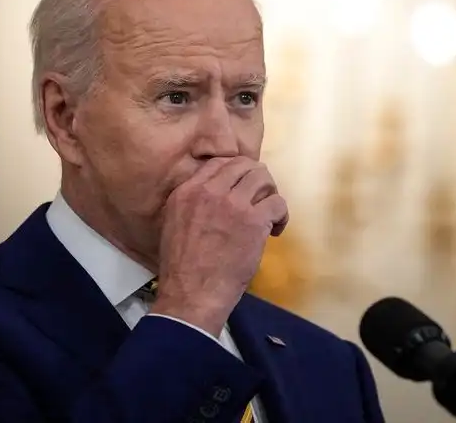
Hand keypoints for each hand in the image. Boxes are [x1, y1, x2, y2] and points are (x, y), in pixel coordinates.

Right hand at [151, 157, 288, 336]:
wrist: (192, 293)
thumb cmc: (181, 267)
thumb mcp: (173, 224)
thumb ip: (192, 203)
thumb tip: (215, 195)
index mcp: (187, 191)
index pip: (219, 163)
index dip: (236, 172)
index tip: (242, 187)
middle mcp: (210, 191)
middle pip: (244, 165)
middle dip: (256, 179)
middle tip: (260, 197)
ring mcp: (233, 204)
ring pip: (263, 179)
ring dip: (270, 193)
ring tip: (269, 213)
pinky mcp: (254, 221)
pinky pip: (277, 203)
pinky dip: (281, 215)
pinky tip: (275, 230)